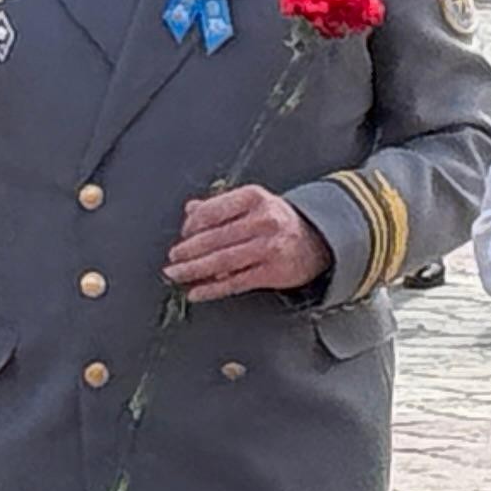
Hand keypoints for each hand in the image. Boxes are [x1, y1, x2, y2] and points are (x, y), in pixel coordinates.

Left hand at [166, 186, 327, 300]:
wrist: (318, 241)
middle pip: (215, 238)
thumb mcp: (252, 204)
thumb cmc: (279, 221)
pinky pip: (235, 283)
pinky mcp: (272, 273)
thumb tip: (191, 210)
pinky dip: (212, 289)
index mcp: (254, 198)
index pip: (213, 210)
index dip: (192, 225)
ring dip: (194, 270)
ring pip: (222, 261)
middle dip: (188, 251)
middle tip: (172, 258)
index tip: (183, 234)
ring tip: (176, 274)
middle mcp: (263, 221)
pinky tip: (196, 292)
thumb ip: (220, 207)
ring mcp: (268, 248)